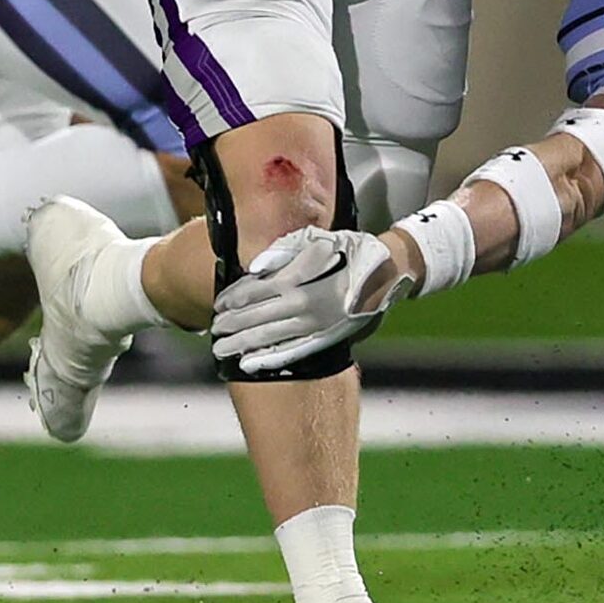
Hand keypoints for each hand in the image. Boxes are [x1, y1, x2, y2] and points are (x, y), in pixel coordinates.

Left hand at [210, 227, 409, 375]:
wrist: (389, 272)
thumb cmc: (350, 250)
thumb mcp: (319, 238)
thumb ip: (284, 250)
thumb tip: (254, 268)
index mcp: (300, 278)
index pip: (257, 290)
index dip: (234, 298)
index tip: (218, 304)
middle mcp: (305, 304)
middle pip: (258, 316)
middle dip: (232, 324)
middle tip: (214, 331)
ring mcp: (316, 325)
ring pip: (270, 337)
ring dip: (243, 344)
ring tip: (222, 350)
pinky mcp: (327, 340)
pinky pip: (293, 353)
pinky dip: (270, 359)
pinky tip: (250, 364)